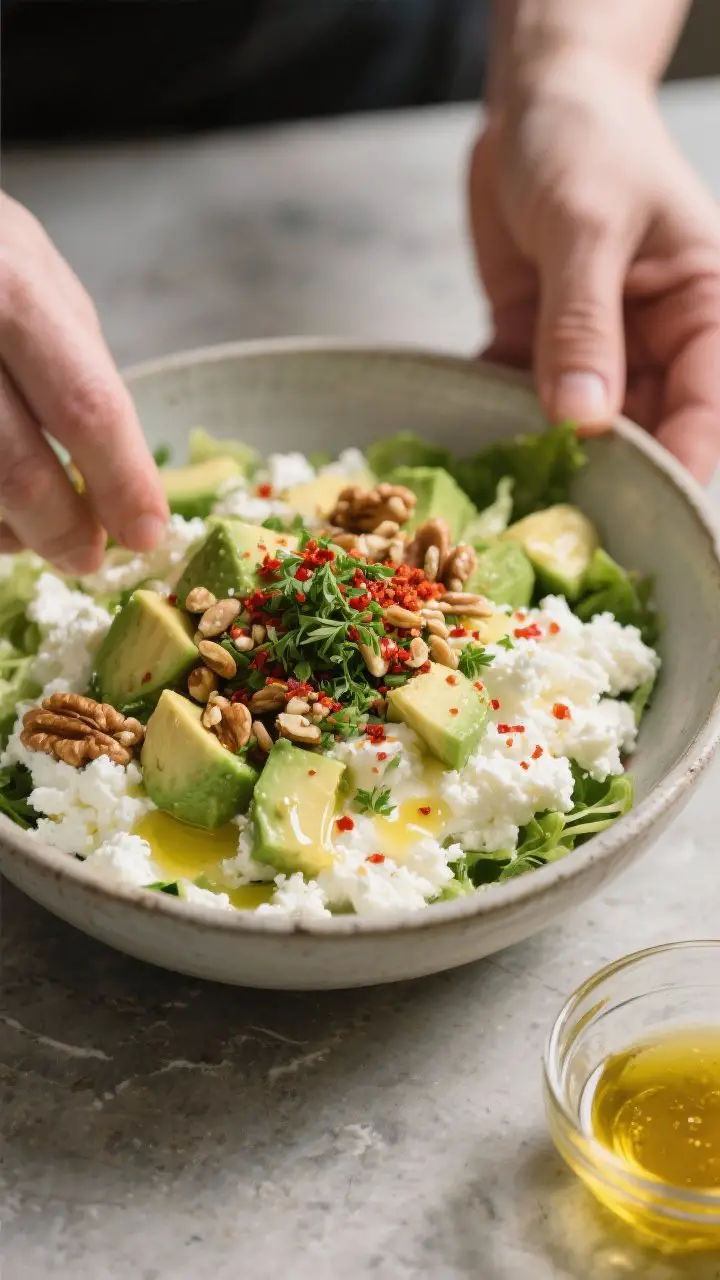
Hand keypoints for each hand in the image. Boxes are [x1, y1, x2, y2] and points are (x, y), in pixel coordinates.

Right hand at [0, 194, 167, 571]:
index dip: (123, 483)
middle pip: (16, 471)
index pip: (85, 408)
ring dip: (11, 532)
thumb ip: (80, 368)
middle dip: (61, 529)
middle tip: (86, 556)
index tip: (146, 532)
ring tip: (34, 529)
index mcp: (10, 290)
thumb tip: (123, 479)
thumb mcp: (37, 279)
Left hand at [469, 59, 719, 481]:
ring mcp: (597, 351)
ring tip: (509, 499)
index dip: (678, 466)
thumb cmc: (586, 142)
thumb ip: (584, 324)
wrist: (534, 104)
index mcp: (704, 311)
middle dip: (604, 475)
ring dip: (545, 457)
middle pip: (644, 433)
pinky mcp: (540, 350)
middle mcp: (656, 343)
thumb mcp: (589, 226)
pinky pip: (522, 402)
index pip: (705, 409)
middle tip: (559, 523)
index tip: (640, 514)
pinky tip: (471, 452)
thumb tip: (585, 420)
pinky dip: (498, 424)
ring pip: (580, 428)